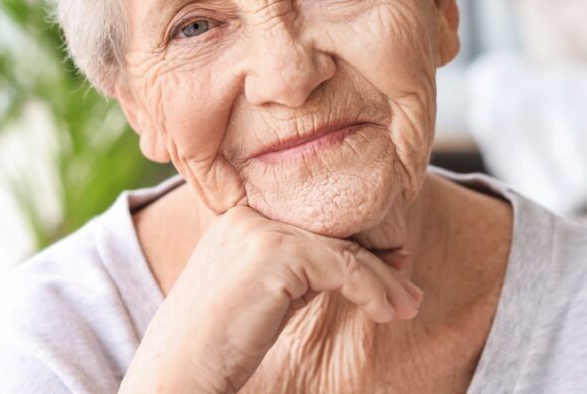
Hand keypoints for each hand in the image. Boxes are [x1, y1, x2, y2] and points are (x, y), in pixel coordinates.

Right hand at [118, 205, 422, 393]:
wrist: (178, 373)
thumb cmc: (218, 343)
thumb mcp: (266, 293)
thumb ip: (301, 268)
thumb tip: (355, 260)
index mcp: (241, 214)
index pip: (313, 222)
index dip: (357, 243)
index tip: (394, 265)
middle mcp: (248, 213)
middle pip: (331, 233)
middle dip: (376, 262)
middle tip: (409, 290)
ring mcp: (259, 230)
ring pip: (341, 250)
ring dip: (383, 281)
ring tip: (407, 306)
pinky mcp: (273, 254)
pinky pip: (340, 268)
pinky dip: (371, 290)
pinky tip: (384, 311)